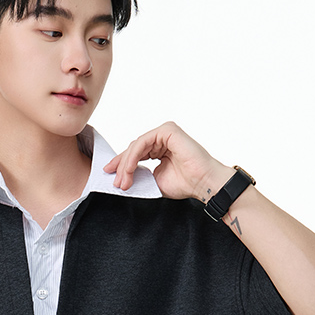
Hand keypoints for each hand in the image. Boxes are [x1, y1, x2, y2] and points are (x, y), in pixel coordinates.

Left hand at [103, 121, 232, 201]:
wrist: (203, 183)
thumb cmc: (186, 183)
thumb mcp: (154, 180)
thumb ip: (139, 175)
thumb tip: (120, 176)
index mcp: (160, 147)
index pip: (136, 153)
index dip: (122, 165)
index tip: (111, 177)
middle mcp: (162, 137)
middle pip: (134, 149)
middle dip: (122, 167)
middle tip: (116, 183)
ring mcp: (165, 132)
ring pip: (136, 146)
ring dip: (126, 165)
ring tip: (123, 181)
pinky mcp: (167, 130)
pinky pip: (142, 142)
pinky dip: (133, 157)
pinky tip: (128, 170)